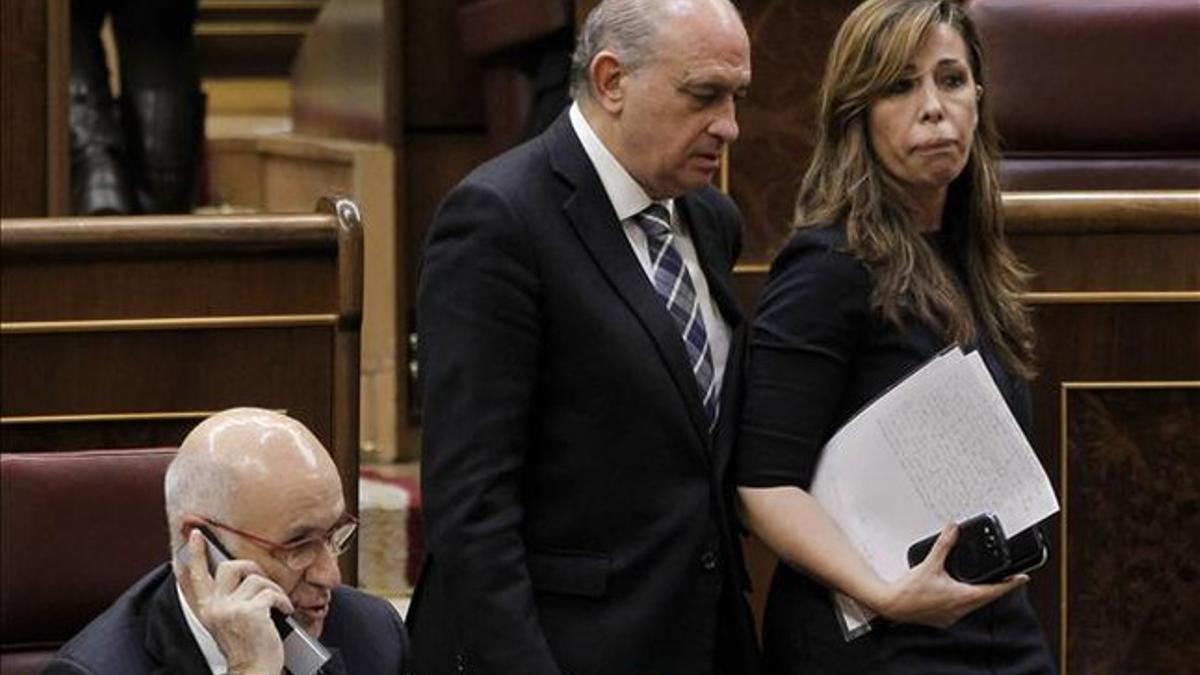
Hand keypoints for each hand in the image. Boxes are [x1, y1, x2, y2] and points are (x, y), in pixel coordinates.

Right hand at [175, 530, 292, 674]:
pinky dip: (283, 600)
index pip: (196, 576)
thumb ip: (227, 600)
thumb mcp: (228, 622)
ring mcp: (231, 609)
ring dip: (272, 589)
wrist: (252, 670)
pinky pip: (272, 592)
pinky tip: (284, 611)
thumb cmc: (246, 648)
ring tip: (277, 605)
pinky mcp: (251, 612)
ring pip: (256, 579)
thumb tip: (241, 577)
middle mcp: (215, 607)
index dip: (195, 552)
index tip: (196, 535)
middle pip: (230, 567)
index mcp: (208, 608)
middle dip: (251, 568)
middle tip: (262, 582)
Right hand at [871, 523, 1027, 628]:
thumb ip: (944, 545)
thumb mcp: (929, 564)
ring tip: (984, 583)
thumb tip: (953, 529)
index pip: (993, 591)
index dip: (1010, 584)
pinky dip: (964, 600)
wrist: (891, 605)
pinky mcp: (942, 618)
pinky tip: (959, 592)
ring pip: (973, 605)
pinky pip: (960, 609)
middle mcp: (959, 609)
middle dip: (997, 588)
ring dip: (980, 595)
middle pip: (986, 599)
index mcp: (961, 597)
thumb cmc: (908, 590)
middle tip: (1006, 578)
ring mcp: (951, 616)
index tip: (1022, 578)